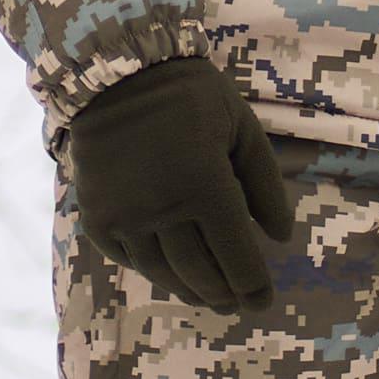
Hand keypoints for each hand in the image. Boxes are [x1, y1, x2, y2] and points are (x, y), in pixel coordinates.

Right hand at [69, 57, 295, 311]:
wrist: (116, 74)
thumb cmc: (191, 97)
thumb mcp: (243, 129)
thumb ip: (266, 186)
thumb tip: (281, 238)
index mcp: (206, 186)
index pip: (237, 256)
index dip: (253, 286)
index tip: (263, 302)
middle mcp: (162, 209)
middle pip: (200, 273)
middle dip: (224, 293)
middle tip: (237, 304)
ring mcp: (125, 216)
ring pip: (163, 273)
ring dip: (189, 291)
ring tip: (207, 297)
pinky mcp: (97, 217)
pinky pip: (128, 259)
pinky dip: (152, 271)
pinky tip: (168, 273)